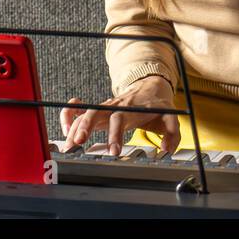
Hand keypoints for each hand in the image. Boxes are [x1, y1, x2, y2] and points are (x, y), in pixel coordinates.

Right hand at [59, 76, 178, 156]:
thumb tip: (165, 149)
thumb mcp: (170, 117)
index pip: (119, 119)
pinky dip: (68, 116)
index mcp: (130, 109)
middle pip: (95, 113)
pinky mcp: (98, 109)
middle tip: (78, 144)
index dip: (114, 134)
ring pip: (83, 114)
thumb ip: (172, 133)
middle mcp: (114, 106)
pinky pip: (77, 109)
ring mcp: (104, 107)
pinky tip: (66, 131)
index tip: (113, 151)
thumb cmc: (157, 105)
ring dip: (73, 128)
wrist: (150, 87)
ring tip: (68, 146)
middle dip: (84, 128)